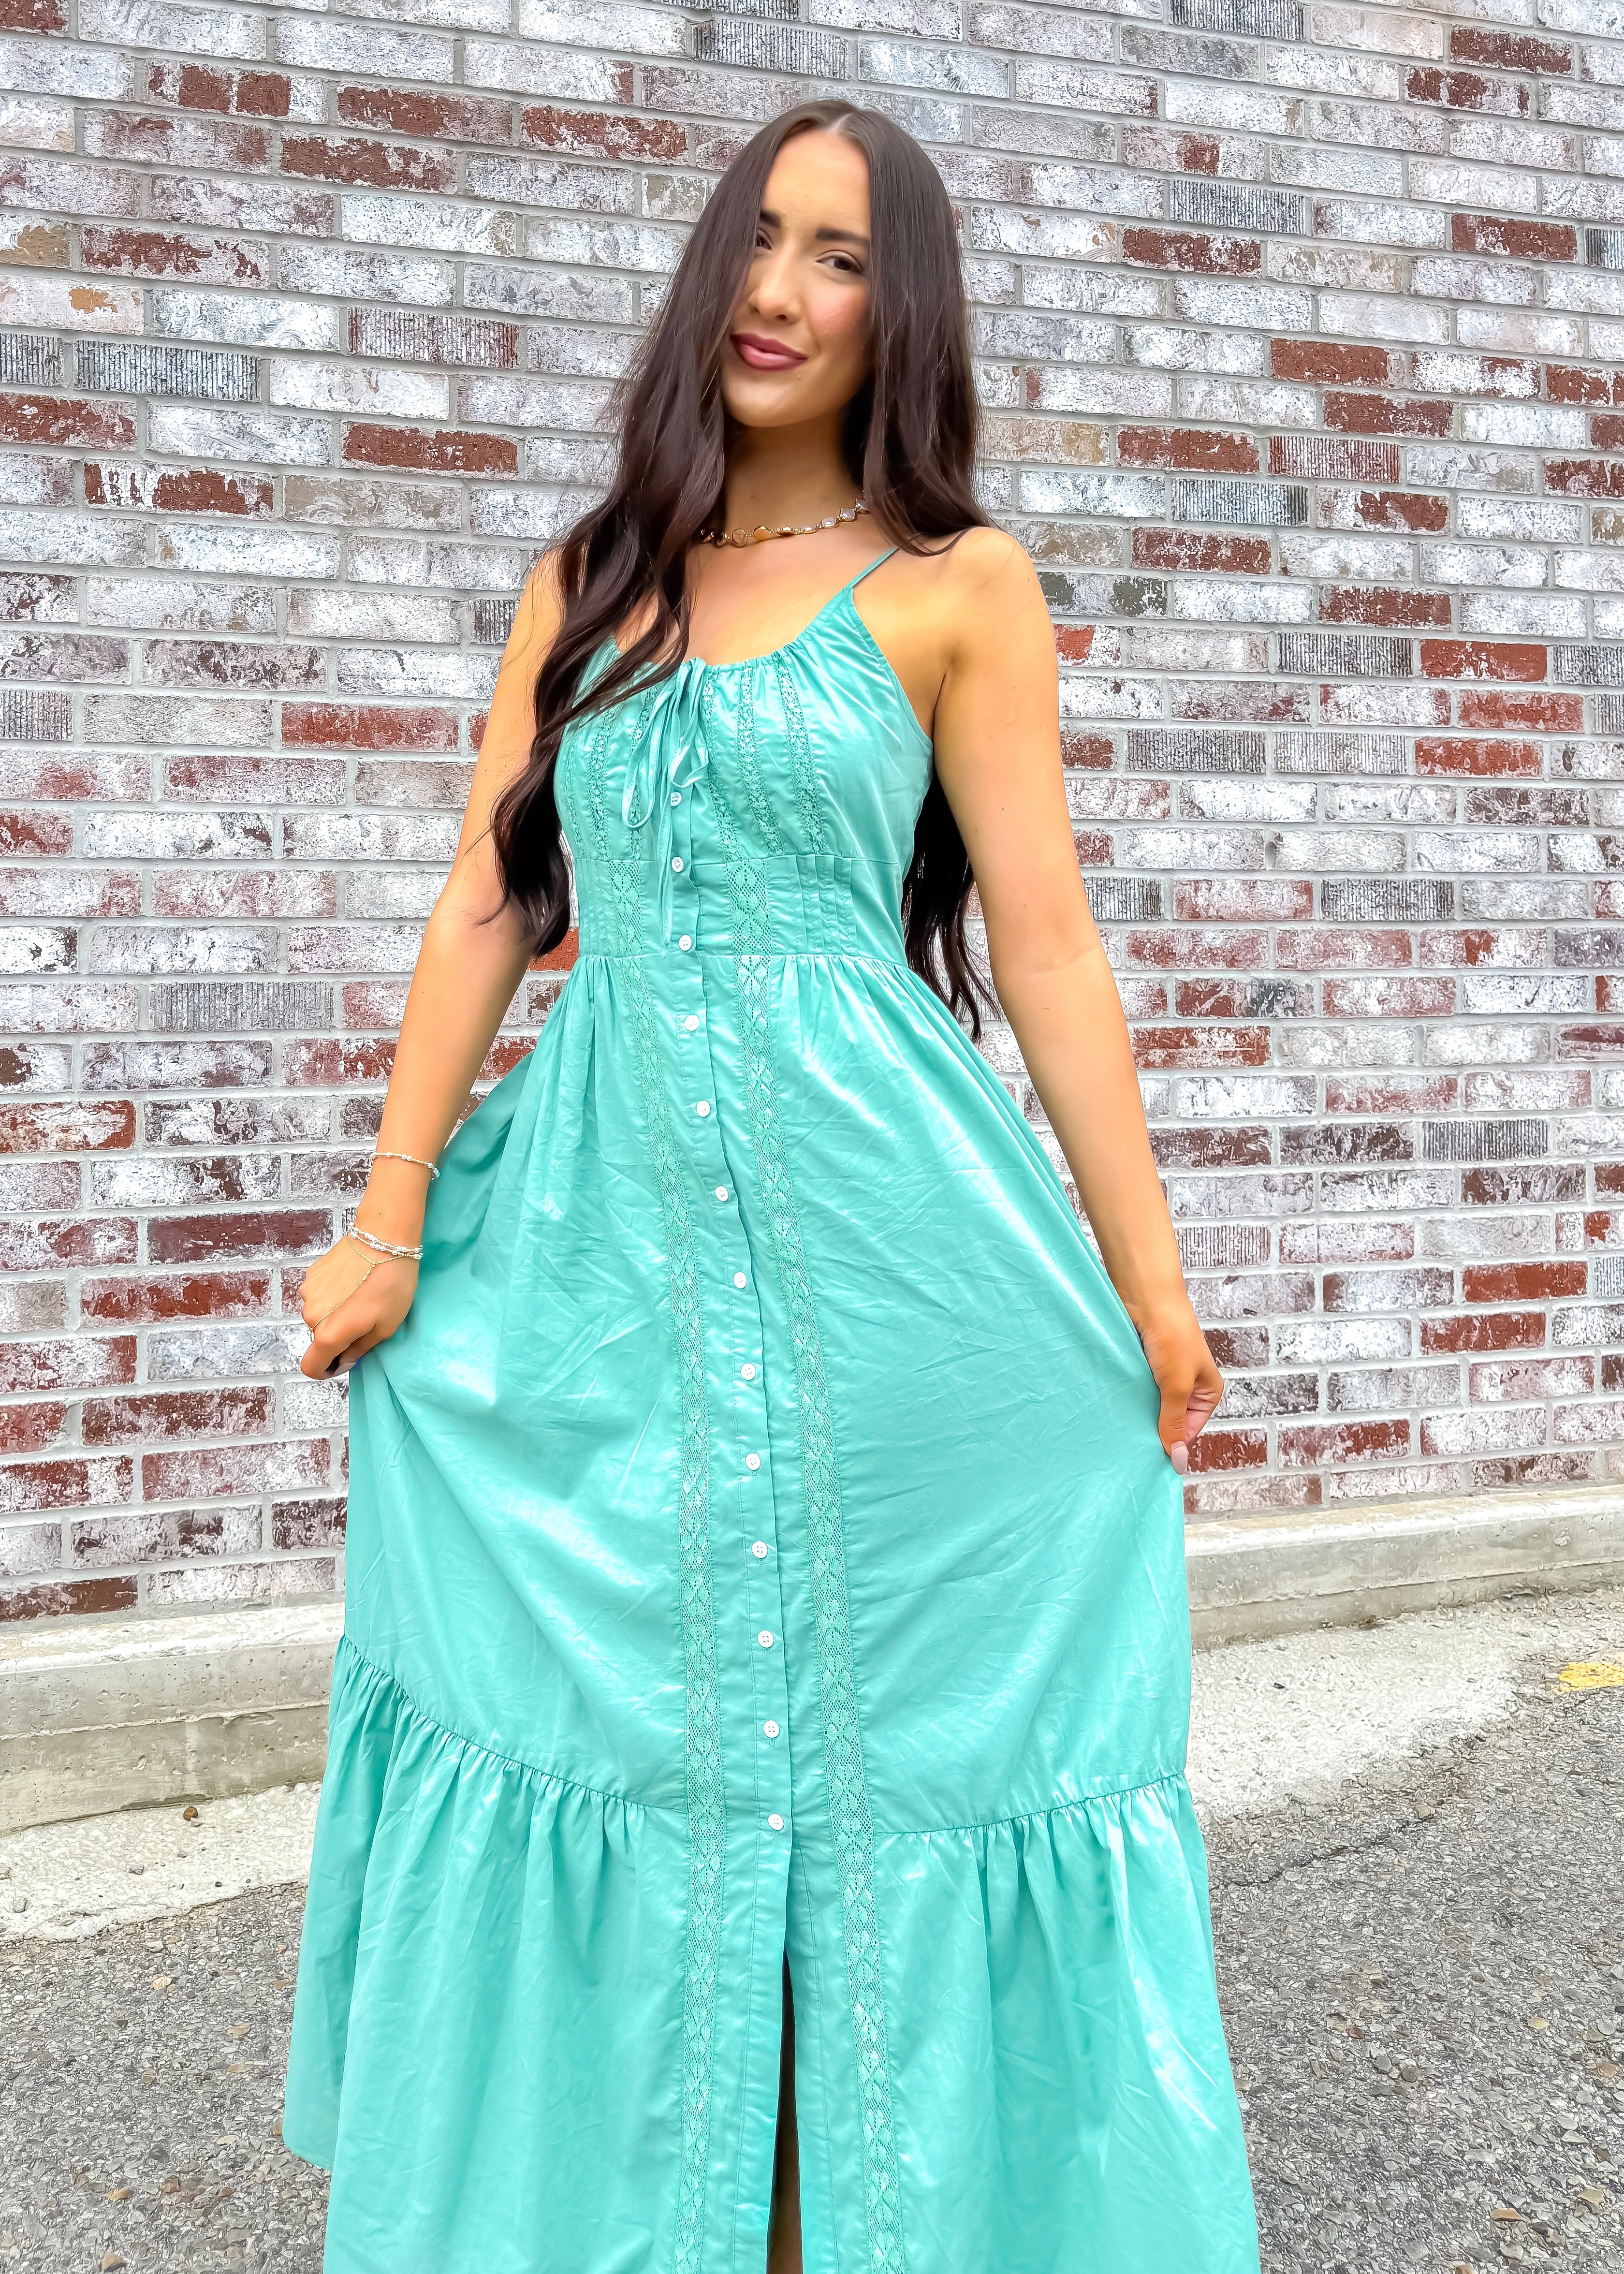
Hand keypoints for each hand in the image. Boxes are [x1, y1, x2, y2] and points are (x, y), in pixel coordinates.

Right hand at [299, 1235, 419, 1378]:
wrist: (383, 1237)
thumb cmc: (391, 1285)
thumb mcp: (386, 1326)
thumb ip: (360, 1349)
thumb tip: (345, 1359)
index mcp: (329, 1334)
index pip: (311, 1366)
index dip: (327, 1370)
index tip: (344, 1360)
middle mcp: (310, 1316)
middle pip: (319, 1338)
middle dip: (339, 1335)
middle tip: (366, 1317)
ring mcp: (308, 1293)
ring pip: (319, 1315)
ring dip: (335, 1313)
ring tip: (361, 1295)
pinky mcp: (311, 1274)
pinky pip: (320, 1295)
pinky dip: (333, 1295)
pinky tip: (352, 1280)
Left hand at [1130, 1301, 1222, 1476]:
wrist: (1146, 1296)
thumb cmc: (1172, 1336)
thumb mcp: (1177, 1385)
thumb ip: (1174, 1422)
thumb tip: (1178, 1460)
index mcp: (1207, 1392)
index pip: (1188, 1431)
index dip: (1170, 1443)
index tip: (1147, 1456)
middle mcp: (1188, 1386)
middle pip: (1169, 1420)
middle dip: (1152, 1428)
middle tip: (1130, 1444)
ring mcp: (1164, 1375)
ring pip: (1150, 1406)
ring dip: (1137, 1412)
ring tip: (1120, 1426)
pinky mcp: (1144, 1366)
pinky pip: (1135, 1390)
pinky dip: (1126, 1397)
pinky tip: (1114, 1405)